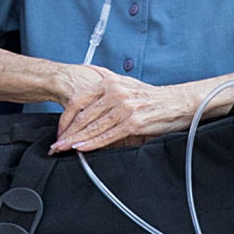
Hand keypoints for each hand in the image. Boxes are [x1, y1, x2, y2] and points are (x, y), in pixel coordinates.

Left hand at [50, 69, 191, 152]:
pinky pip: (107, 135)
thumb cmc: (151, 98)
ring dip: (75, 141)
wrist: (178, 102)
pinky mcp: (133, 121)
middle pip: (83, 116)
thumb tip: (87, 97)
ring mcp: (124, 107)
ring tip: (63, 150)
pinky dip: (92, 143)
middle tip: (54, 145)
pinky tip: (82, 149)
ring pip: (93, 127)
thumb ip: (106, 91)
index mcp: (110, 83)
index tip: (59, 131)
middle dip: (66, 133)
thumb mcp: (126, 86)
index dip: (65, 118)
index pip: (78, 101)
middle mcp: (115, 92)